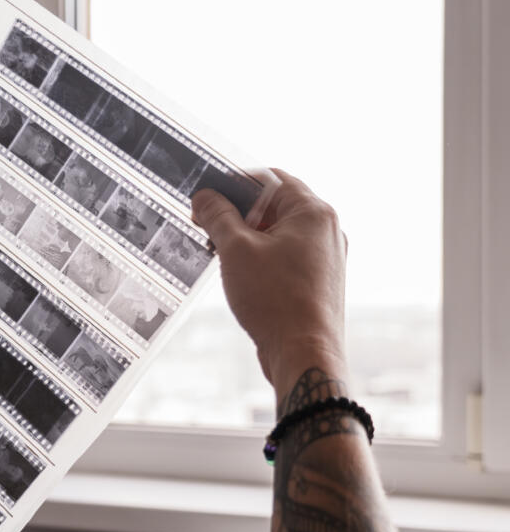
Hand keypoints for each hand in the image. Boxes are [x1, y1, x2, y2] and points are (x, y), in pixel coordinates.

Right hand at [191, 170, 347, 402]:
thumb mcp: (235, 250)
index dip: (235, 182)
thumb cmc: (275, 300)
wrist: (304, 354)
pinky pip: (285, 256)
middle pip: (275, 205)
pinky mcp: (317, 281)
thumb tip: (204, 197)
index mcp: (313, 212)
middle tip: (205, 224)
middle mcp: (326, 231)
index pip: (271, 178)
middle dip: (238, 212)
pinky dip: (260, 256)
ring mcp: (325, 258)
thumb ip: (218, 217)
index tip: (207, 195)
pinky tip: (238, 273)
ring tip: (218, 251)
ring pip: (279, 232)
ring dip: (246, 236)